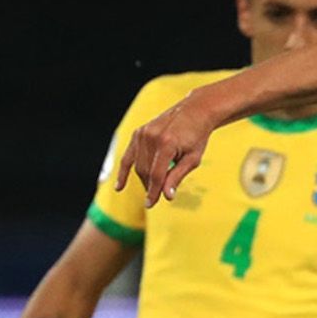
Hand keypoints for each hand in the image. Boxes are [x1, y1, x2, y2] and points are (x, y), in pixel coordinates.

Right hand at [115, 92, 219, 207]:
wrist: (194, 112)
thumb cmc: (197, 137)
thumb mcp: (192, 159)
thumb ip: (177, 177)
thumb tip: (167, 197)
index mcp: (167, 143)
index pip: (156, 175)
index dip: (153, 192)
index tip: (150, 205)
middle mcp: (152, 137)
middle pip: (145, 171)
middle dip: (150, 186)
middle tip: (156, 197)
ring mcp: (143, 133)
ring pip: (138, 165)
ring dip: (143, 180)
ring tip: (151, 188)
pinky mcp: (139, 132)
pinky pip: (128, 156)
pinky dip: (125, 171)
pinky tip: (119, 187)